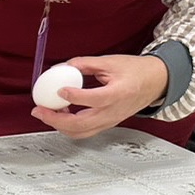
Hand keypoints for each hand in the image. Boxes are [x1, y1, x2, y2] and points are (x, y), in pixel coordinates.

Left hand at [31, 54, 167, 138]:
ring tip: (45, 113)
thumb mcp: (110, 61)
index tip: (60, 90)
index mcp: (119, 93)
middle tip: (39, 110)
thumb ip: (84, 63)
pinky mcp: (107, 124)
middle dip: (56, 119)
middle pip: (82, 124)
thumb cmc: (136, 71)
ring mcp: (111, 121)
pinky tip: (60, 114)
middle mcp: (114, 111)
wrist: (156, 82)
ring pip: (82, 132)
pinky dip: (69, 126)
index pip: (95, 99)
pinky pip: (85, 131)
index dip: (75, 97)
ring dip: (59, 125)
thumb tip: (60, 67)